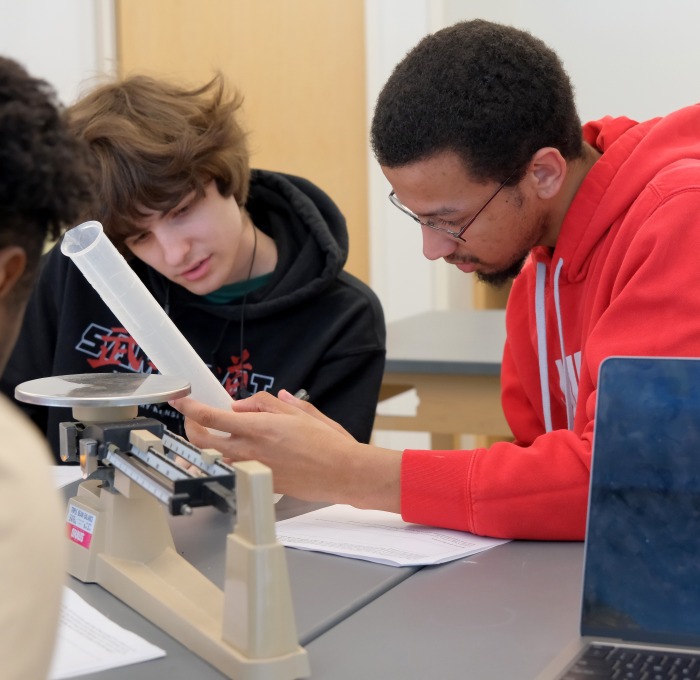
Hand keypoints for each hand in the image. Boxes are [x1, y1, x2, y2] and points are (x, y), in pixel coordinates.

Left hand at [169, 391, 401, 510]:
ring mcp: (254, 469)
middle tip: (194, 417)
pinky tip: (239, 453)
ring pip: (216, 457)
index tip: (180, 399)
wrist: (344, 473)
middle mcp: (252, 450)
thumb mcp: (300, 412)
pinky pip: (236, 469)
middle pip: (203, 440)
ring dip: (209, 445)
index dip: (189, 407)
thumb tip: (247, 405)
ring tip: (215, 434)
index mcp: (260, 428)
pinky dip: (230, 460)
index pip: (212, 417)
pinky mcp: (262, 483)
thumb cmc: (328, 443)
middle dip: (191, 427)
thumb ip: (268, 405)